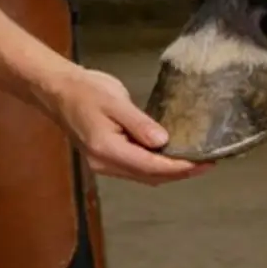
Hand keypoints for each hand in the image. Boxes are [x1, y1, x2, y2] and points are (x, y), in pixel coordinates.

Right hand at [41, 64, 211, 185]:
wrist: (58, 91)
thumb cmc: (86, 90)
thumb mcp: (115, 100)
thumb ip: (139, 123)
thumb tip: (163, 142)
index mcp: (108, 149)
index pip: (151, 166)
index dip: (179, 167)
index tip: (204, 162)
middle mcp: (105, 164)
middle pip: (149, 176)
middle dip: (179, 173)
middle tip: (208, 164)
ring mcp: (103, 164)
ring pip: (143, 176)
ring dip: (168, 172)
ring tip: (195, 162)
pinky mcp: (104, 159)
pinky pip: (135, 169)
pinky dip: (155, 166)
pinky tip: (169, 157)